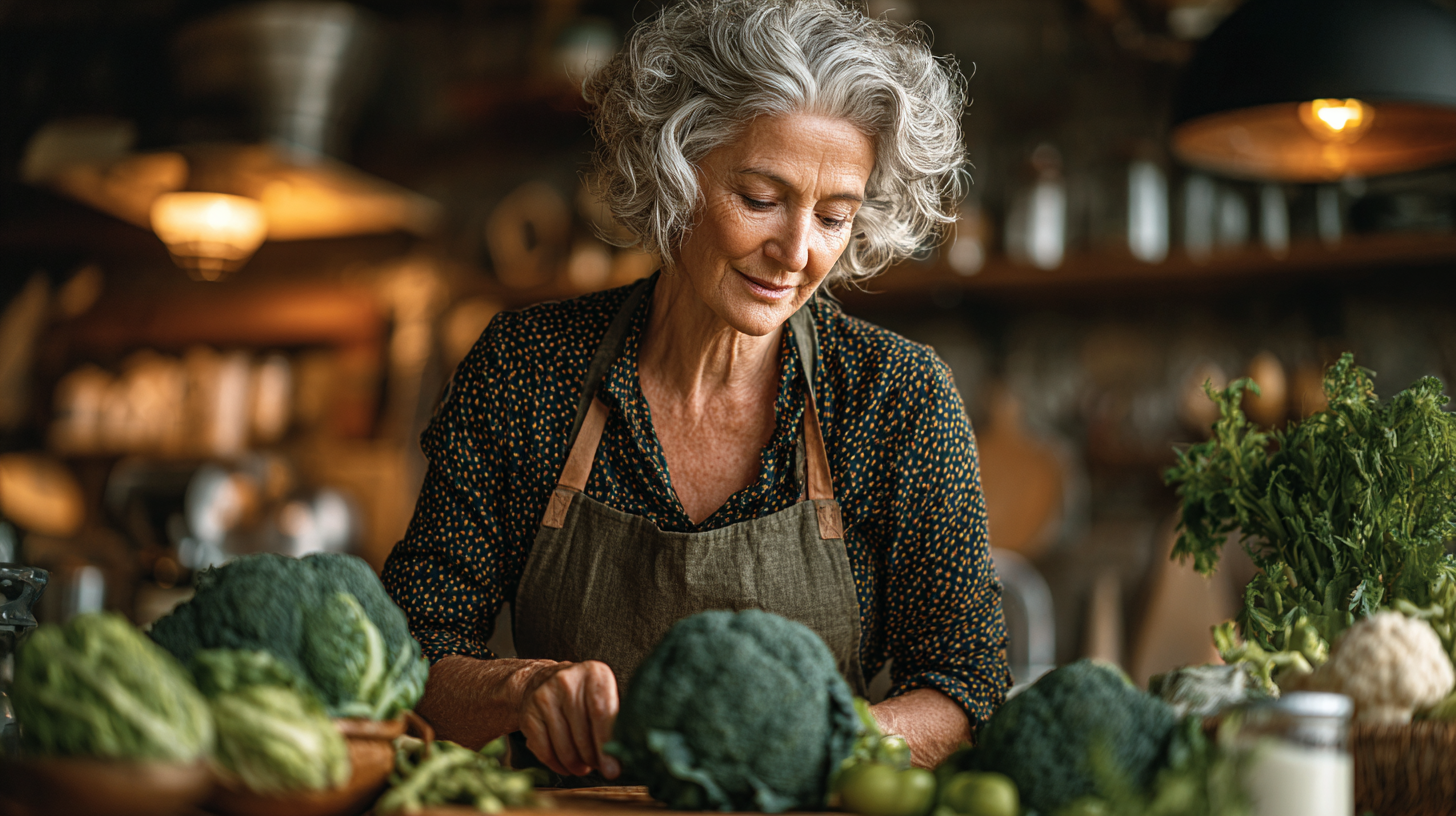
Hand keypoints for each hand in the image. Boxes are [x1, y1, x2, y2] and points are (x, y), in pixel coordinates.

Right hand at [519, 660, 620, 777]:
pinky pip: (544, 750)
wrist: (541, 680)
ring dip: (576, 764)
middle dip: (593, 758)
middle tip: (600, 768)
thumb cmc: (582, 694)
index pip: (601, 712)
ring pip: (564, 745)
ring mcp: (544, 697)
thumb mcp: (602, 694)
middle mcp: (566, 681)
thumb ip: (614, 720)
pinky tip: (567, 766)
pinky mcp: (528, 715)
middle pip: (582, 732)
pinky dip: (558, 765)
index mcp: (593, 674)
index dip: (607, 744)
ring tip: (584, 767)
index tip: (613, 769)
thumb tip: (623, 754)